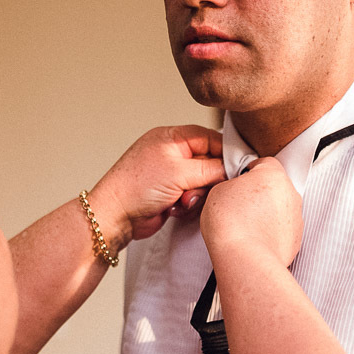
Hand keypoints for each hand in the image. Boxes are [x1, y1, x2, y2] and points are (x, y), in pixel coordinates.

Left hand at [89, 125, 226, 244]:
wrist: (115, 216)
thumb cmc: (138, 187)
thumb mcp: (180, 172)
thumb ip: (212, 168)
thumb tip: (234, 167)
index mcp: (171, 137)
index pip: (210, 137)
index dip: (225, 153)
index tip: (238, 168)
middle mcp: (172, 153)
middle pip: (209, 162)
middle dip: (206, 180)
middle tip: (198, 190)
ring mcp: (170, 173)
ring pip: (202, 182)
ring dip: (196, 195)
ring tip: (181, 201)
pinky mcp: (170, 193)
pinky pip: (192, 196)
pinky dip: (187, 204)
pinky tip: (174, 208)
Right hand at [200, 158, 301, 267]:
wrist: (245, 259)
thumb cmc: (231, 223)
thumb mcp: (217, 190)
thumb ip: (231, 183)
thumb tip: (235, 189)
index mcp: (273, 174)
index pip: (264, 162)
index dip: (249, 171)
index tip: (239, 180)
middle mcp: (290, 193)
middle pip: (275, 186)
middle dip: (259, 193)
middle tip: (239, 204)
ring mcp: (296, 217)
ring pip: (280, 208)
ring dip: (266, 213)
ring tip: (246, 225)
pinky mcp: (296, 239)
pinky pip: (283, 229)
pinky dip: (271, 231)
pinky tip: (254, 238)